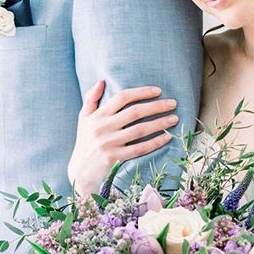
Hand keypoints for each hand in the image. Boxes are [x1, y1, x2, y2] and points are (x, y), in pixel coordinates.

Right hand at [68, 81, 177, 196]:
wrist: (79, 172)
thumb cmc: (84, 142)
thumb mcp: (83, 119)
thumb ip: (91, 99)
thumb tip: (101, 81)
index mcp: (97, 115)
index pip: (122, 97)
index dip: (142, 92)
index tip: (158, 91)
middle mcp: (102, 128)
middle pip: (134, 112)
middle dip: (156, 106)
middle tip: (173, 103)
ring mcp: (108, 144)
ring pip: (140, 130)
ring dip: (160, 123)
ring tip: (174, 118)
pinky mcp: (114, 159)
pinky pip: (139, 149)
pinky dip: (155, 142)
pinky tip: (167, 137)